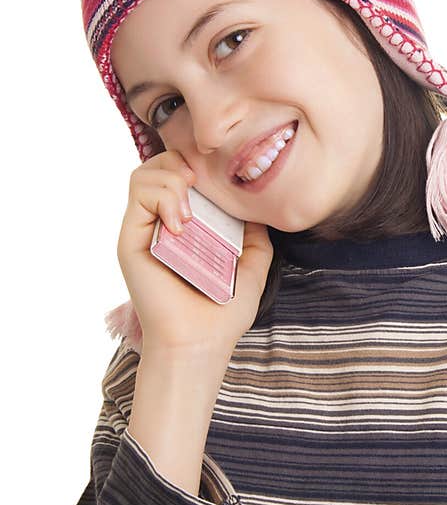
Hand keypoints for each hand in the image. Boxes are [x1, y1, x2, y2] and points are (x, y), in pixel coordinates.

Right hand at [117, 150, 273, 358]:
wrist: (201, 342)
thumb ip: (256, 235)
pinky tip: (182, 225)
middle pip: (160, 165)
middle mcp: (162, 224)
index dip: (199, 165)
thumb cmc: (224, 312)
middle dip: (183, 163)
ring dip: (173, 180)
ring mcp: (144, 230)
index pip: (183, 175)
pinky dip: (164, 197)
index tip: (221, 179)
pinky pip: (139, 193)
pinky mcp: (131, 239)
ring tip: (191, 214)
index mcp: (188, 226)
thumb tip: (259, 206)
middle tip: (202, 186)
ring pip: (145, 174)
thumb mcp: (253, 266)